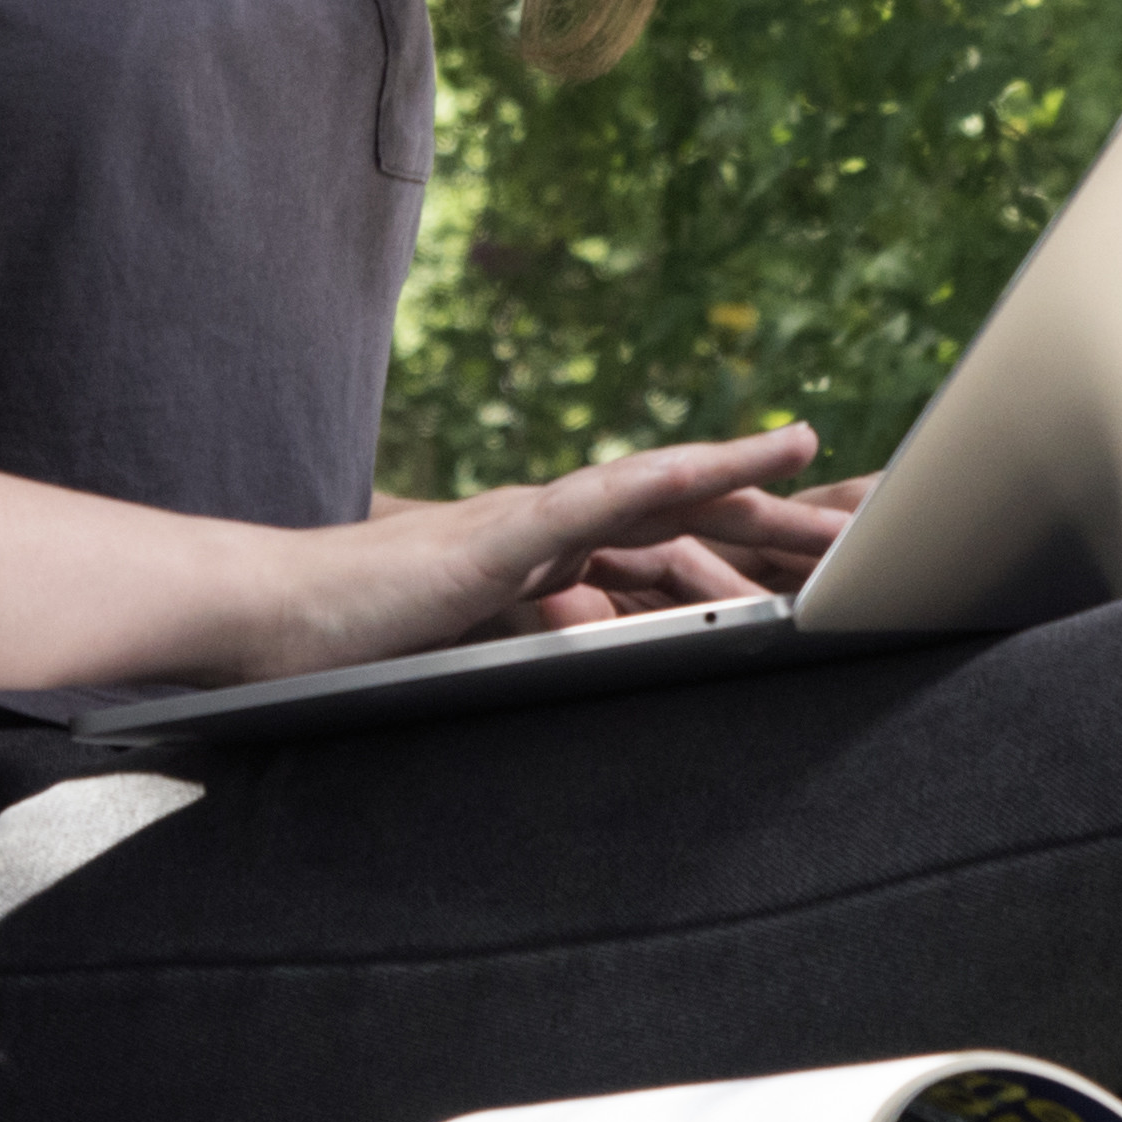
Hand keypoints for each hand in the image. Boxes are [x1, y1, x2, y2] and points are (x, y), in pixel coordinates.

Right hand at [358, 424, 826, 646]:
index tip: (813, 532)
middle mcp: (545, 524)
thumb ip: (537, 640)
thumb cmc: (352, 644)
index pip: (662, 541)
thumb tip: (598, 646)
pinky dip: (655, 483)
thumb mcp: (473, 654)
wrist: (266, 616)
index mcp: (545, 555)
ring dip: (734, 478)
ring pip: (650, 489)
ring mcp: (522, 523)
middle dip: (768, 508)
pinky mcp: (494, 539)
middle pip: (680, 509)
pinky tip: (709, 470)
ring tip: (810, 466)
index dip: (738, 532)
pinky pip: (590, 504)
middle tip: (855, 510)